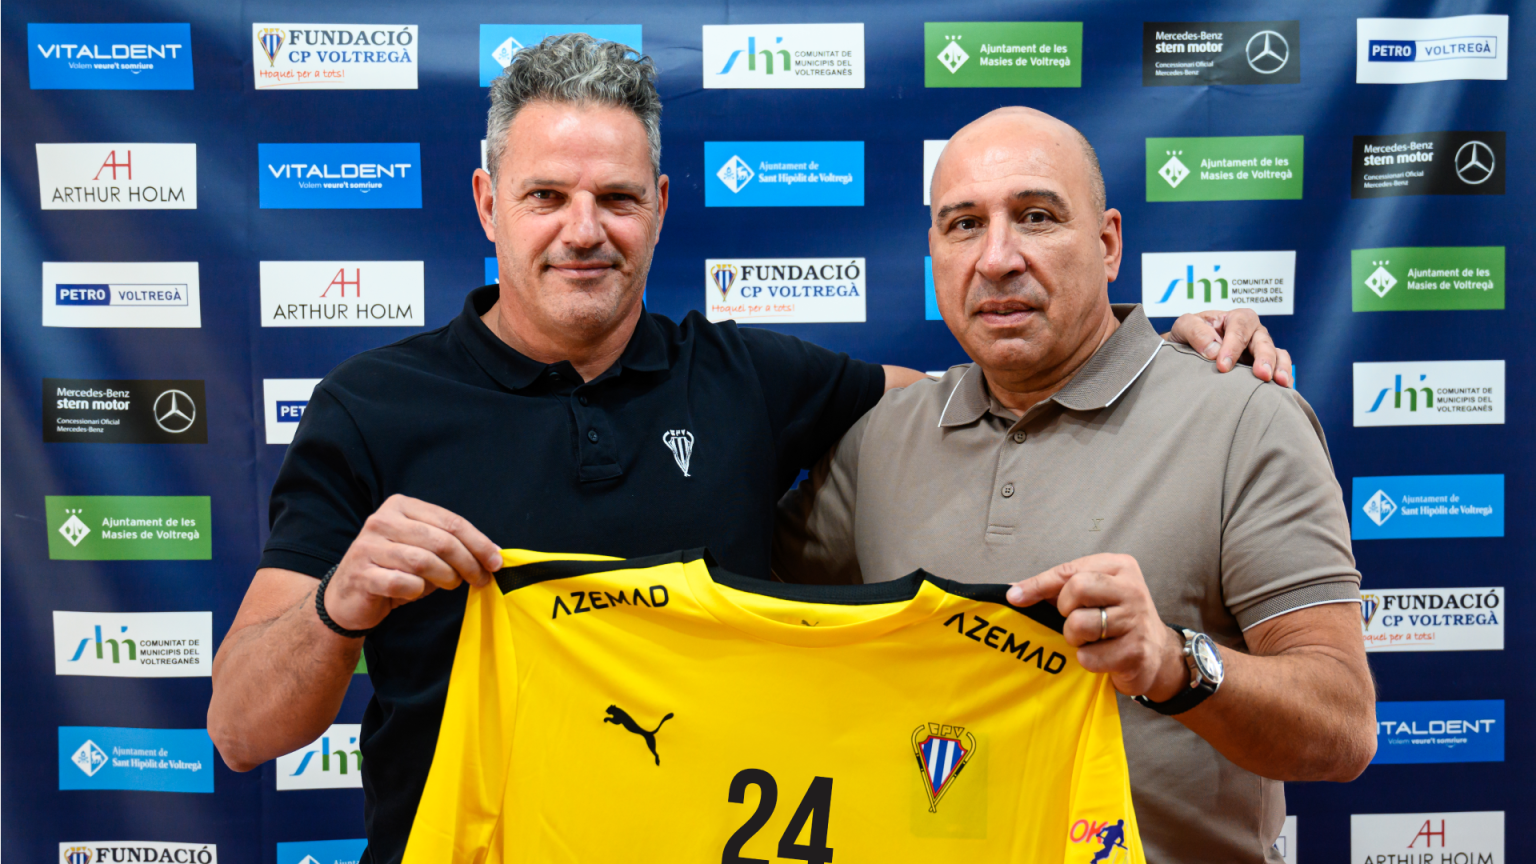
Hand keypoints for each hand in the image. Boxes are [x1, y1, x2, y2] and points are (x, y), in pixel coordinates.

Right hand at [323, 494, 502, 631]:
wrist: (348, 597)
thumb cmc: (395, 570)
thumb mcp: (424, 550)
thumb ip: (452, 546)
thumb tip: (492, 555)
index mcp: (400, 506)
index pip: (450, 521)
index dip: (479, 542)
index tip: (496, 562)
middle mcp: (381, 521)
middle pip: (441, 540)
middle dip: (468, 562)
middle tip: (480, 579)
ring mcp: (367, 546)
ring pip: (423, 561)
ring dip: (446, 577)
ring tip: (450, 584)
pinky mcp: (361, 574)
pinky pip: (403, 583)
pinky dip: (417, 591)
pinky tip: (414, 592)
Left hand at [1006, 553, 1186, 699]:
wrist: (1156, 652)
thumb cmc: (1114, 618)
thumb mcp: (1093, 595)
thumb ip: (1056, 590)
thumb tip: (1013, 590)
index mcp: (1118, 567)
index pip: (1069, 571)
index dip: (1037, 584)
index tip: (1014, 597)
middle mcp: (1131, 589)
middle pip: (1076, 589)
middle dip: (1065, 610)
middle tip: (1074, 619)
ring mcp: (1136, 620)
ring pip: (1079, 625)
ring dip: (1074, 638)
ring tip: (1089, 639)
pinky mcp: (1136, 651)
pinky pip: (1089, 657)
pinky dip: (1087, 659)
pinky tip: (1102, 655)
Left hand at [1167, 308, 1292, 388]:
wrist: (1186, 351)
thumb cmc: (1188, 336)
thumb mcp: (1184, 326)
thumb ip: (1196, 332)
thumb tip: (1214, 351)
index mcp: (1234, 318)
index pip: (1239, 327)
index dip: (1233, 346)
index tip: (1223, 366)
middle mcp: (1252, 332)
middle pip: (1263, 340)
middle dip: (1264, 357)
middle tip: (1261, 374)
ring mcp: (1259, 350)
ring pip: (1277, 353)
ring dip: (1280, 367)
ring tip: (1280, 383)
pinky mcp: (1262, 366)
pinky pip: (1279, 367)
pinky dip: (1284, 376)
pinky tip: (1283, 390)